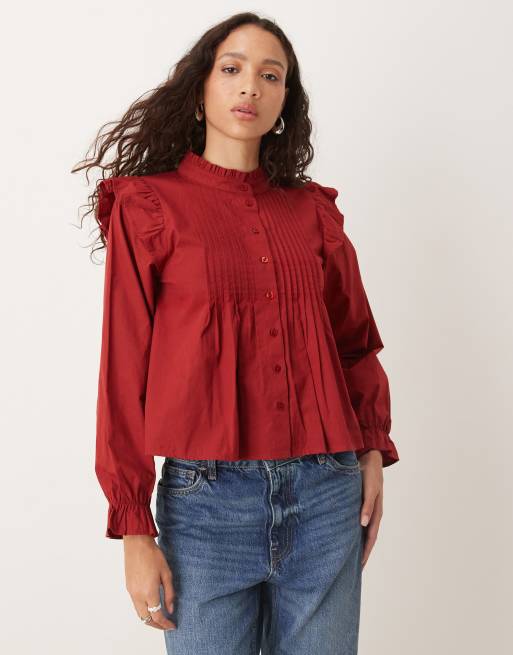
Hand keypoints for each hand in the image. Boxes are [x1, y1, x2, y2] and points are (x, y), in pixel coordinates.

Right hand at [123, 535, 175, 630]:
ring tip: (160, 617)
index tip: (172, 626)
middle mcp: (138, 595)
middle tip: (166, 625)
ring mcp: (131, 592)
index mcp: (149, 592)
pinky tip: (151, 605)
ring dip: (149, 618)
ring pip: (139, 614)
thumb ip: (169, 593)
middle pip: (146, 619)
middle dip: (157, 625)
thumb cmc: (153, 556)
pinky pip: (136, 605)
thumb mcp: (166, 573)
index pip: (157, 616)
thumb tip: (171, 609)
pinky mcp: (128, 587)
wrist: (137, 544)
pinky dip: (144, 610)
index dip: (165, 624)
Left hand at [358, 449, 383, 568]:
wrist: (368, 457)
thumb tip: (363, 524)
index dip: (365, 552)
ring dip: (356, 545)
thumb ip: (366, 505)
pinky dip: (352, 532)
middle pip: (366, 539)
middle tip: (352, 571)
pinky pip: (356, 522)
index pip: (370, 538)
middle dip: (361, 554)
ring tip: (347, 558)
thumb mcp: (369, 488)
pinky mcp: (358, 503)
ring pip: (361, 532)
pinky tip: (344, 537)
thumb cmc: (369, 472)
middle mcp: (371, 513)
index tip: (360, 567)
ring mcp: (365, 509)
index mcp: (375, 512)